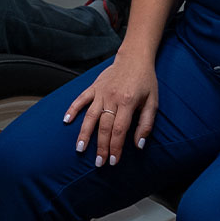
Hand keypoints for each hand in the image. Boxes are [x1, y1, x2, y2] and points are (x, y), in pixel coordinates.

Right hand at [64, 51, 157, 167]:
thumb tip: (139, 145)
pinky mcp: (94, 86)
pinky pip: (81, 99)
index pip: (120, 130)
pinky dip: (72, 109)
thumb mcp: (153, 102)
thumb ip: (146, 124)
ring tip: (79, 149)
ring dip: (84, 133)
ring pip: (90, 116)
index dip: (116, 147)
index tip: (112, 161)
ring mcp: (101, 92)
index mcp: (128, 102)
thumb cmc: (146, 81)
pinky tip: (66, 120)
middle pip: (104, 126)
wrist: (135, 57)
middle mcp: (112, 98)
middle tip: (98, 163)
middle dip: (101, 146)